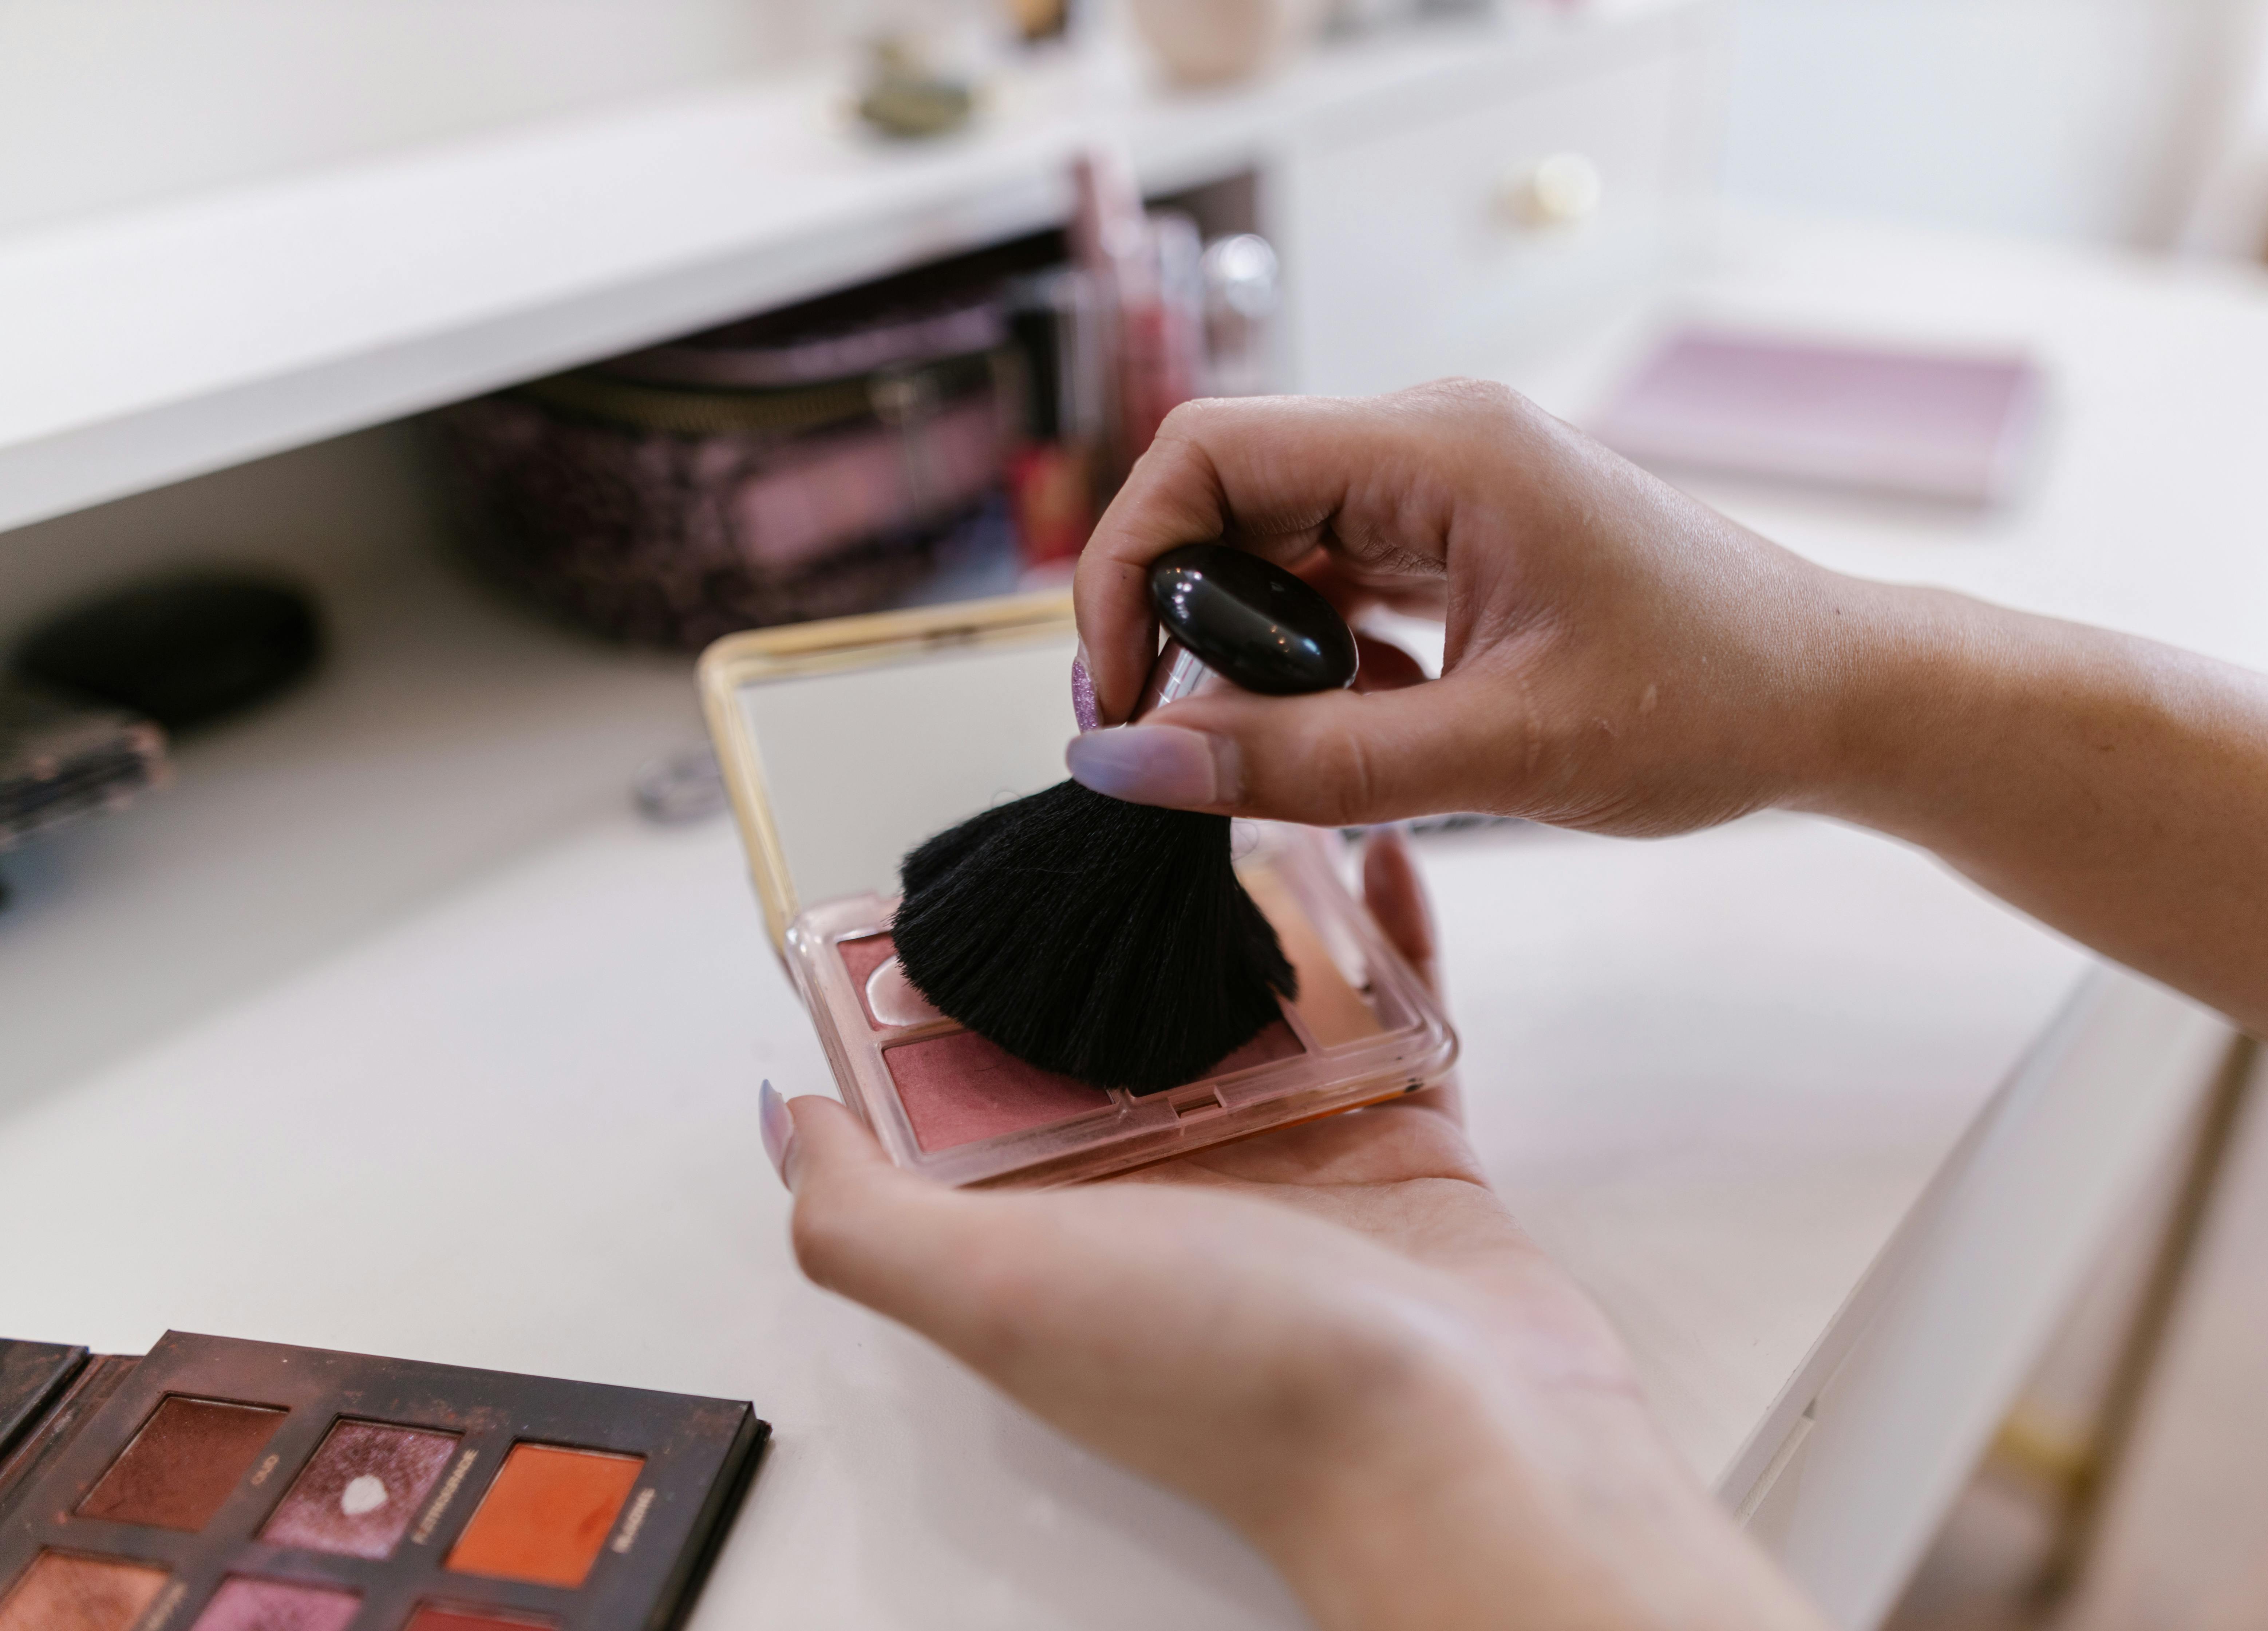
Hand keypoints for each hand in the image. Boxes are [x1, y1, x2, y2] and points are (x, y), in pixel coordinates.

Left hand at [771, 829, 1823, 1630]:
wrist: (1456, 1444)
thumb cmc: (1231, 1378)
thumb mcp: (992, 1290)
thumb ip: (860, 1216)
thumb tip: (785, 1122)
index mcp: (1059, 1224)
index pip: (975, 1086)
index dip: (955, 988)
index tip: (952, 877)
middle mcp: (1166, 1192)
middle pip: (1118, 1026)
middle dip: (1109, 924)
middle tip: (1110, 795)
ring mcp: (1291, 1165)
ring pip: (1255, 1003)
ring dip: (1247, 912)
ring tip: (1238, 796)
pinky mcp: (1400, 1145)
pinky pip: (1384, 1011)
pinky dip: (1383, 937)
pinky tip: (1375, 859)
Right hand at [1065, 382, 1875, 835]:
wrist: (1835, 697)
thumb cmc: (1709, 707)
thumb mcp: (1495, 754)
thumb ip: (1305, 764)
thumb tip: (1130, 768)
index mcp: (1441, 448)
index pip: (1205, 456)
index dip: (1123, 568)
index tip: (1116, 700)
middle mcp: (1430, 442)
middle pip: (1224, 498)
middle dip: (1172, 623)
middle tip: (1171, 751)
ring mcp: (1445, 489)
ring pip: (1273, 550)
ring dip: (1248, 654)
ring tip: (1277, 755)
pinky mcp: (1458, 540)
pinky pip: (1334, 583)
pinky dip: (1314, 663)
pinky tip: (1361, 733)